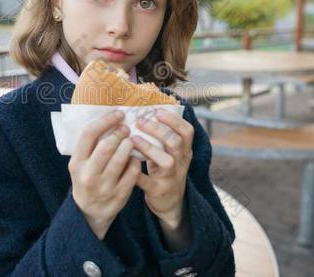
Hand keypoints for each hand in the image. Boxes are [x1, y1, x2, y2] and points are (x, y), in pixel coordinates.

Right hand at [69, 110, 140, 238]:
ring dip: (129, 145)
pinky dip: (136, 162)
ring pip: (121, 159)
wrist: (89, 212)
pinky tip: (135, 158)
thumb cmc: (87, 178)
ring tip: (131, 140)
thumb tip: (110, 117)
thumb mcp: (80, 163)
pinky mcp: (119, 195)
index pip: (89, 135)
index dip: (105, 121)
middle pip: (106, 146)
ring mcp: (104, 186)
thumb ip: (90, 145)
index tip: (118, 114)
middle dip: (119, 133)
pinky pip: (133, 172)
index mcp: (77, 163)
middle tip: (126, 128)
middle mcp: (89, 175)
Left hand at [132, 108, 193, 227]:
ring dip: (149, 148)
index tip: (157, 111)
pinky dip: (137, 173)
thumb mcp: (170, 153)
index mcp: (184, 150)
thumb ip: (163, 136)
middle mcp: (181, 162)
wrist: (170, 202)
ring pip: (167, 161)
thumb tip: (145, 110)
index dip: (174, 120)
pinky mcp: (159, 190)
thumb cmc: (165, 170)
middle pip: (176, 142)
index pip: (187, 131)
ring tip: (133, 139)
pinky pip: (148, 182)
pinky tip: (126, 163)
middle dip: (158, 130)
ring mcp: (172, 177)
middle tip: (140, 121)